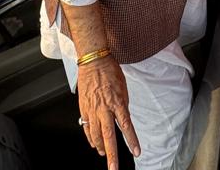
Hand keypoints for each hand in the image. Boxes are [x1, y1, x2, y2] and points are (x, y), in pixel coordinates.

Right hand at [76, 54, 139, 168]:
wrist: (93, 61)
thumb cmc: (110, 71)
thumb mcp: (123, 88)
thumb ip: (122, 105)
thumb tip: (123, 119)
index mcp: (117, 102)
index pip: (126, 125)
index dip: (131, 140)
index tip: (136, 152)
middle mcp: (104, 107)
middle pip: (108, 136)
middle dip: (112, 154)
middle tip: (113, 168)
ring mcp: (92, 109)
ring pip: (95, 134)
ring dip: (100, 147)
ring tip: (105, 154)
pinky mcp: (83, 108)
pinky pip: (86, 126)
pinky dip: (90, 137)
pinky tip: (93, 143)